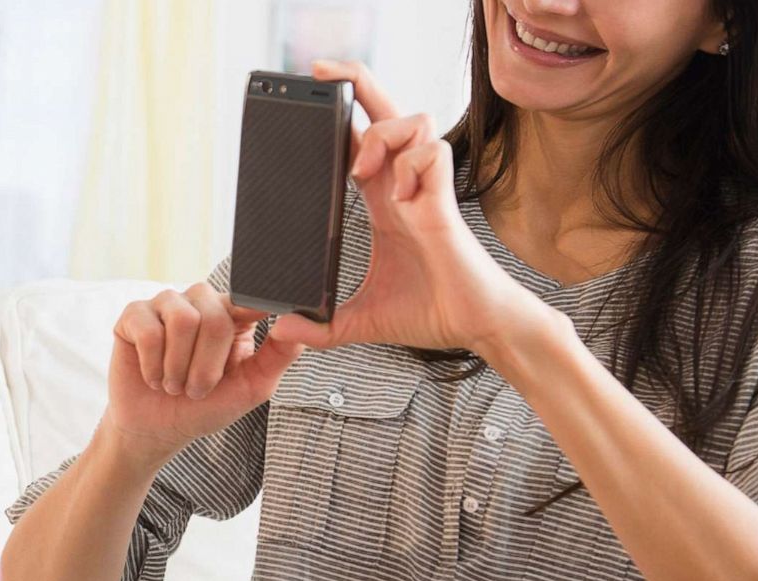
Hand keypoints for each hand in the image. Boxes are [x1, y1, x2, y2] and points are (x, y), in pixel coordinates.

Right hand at [106, 283, 302, 462]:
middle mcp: (199, 301)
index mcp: (231, 313)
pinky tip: (152, 376)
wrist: (157, 430)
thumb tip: (301, 327)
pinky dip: (153, 366)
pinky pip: (149, 331)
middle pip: (213, 317)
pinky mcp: (133, 315)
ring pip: (182, 320)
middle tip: (196, 389)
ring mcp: (165, 304)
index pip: (247, 299)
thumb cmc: (205, 407)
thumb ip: (278, 356)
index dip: (254, 306)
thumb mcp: (252, 387)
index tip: (258, 317)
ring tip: (174, 384)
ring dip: (178, 367)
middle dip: (206, 366)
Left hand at [268, 60, 548, 358]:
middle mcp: (404, 187)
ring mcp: (426, 192)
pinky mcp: (445, 205)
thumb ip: (323, 326)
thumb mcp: (362, 320)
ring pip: (412, 122)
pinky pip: (434, 155)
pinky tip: (400, 195)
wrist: (475, 327)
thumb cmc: (431, 311)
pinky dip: (412, 164)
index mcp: (383, 202)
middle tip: (320, 73)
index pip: (358, 143)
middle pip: (385, 114)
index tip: (308, 106)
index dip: (337, 118)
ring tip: (362, 172)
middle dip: (357, 83)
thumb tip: (282, 332)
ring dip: (381, 135)